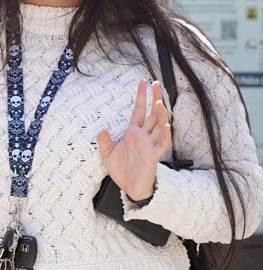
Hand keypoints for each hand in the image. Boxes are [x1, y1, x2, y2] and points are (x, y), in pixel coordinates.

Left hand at [98, 80, 170, 201]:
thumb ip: (105, 142)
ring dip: (160, 114)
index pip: (139, 110)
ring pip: (159, 126)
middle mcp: (144, 136)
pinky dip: (165, 135)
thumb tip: (102, 129)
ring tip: (159, 102)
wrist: (130, 188)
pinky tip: (167, 126)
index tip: (143, 82)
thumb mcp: (107, 155)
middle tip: (156, 83)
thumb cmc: (122, 170)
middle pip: (152, 114)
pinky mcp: (154, 156)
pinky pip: (162, 144)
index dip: (141, 97)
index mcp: (133, 133)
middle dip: (154, 98)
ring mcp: (150, 145)